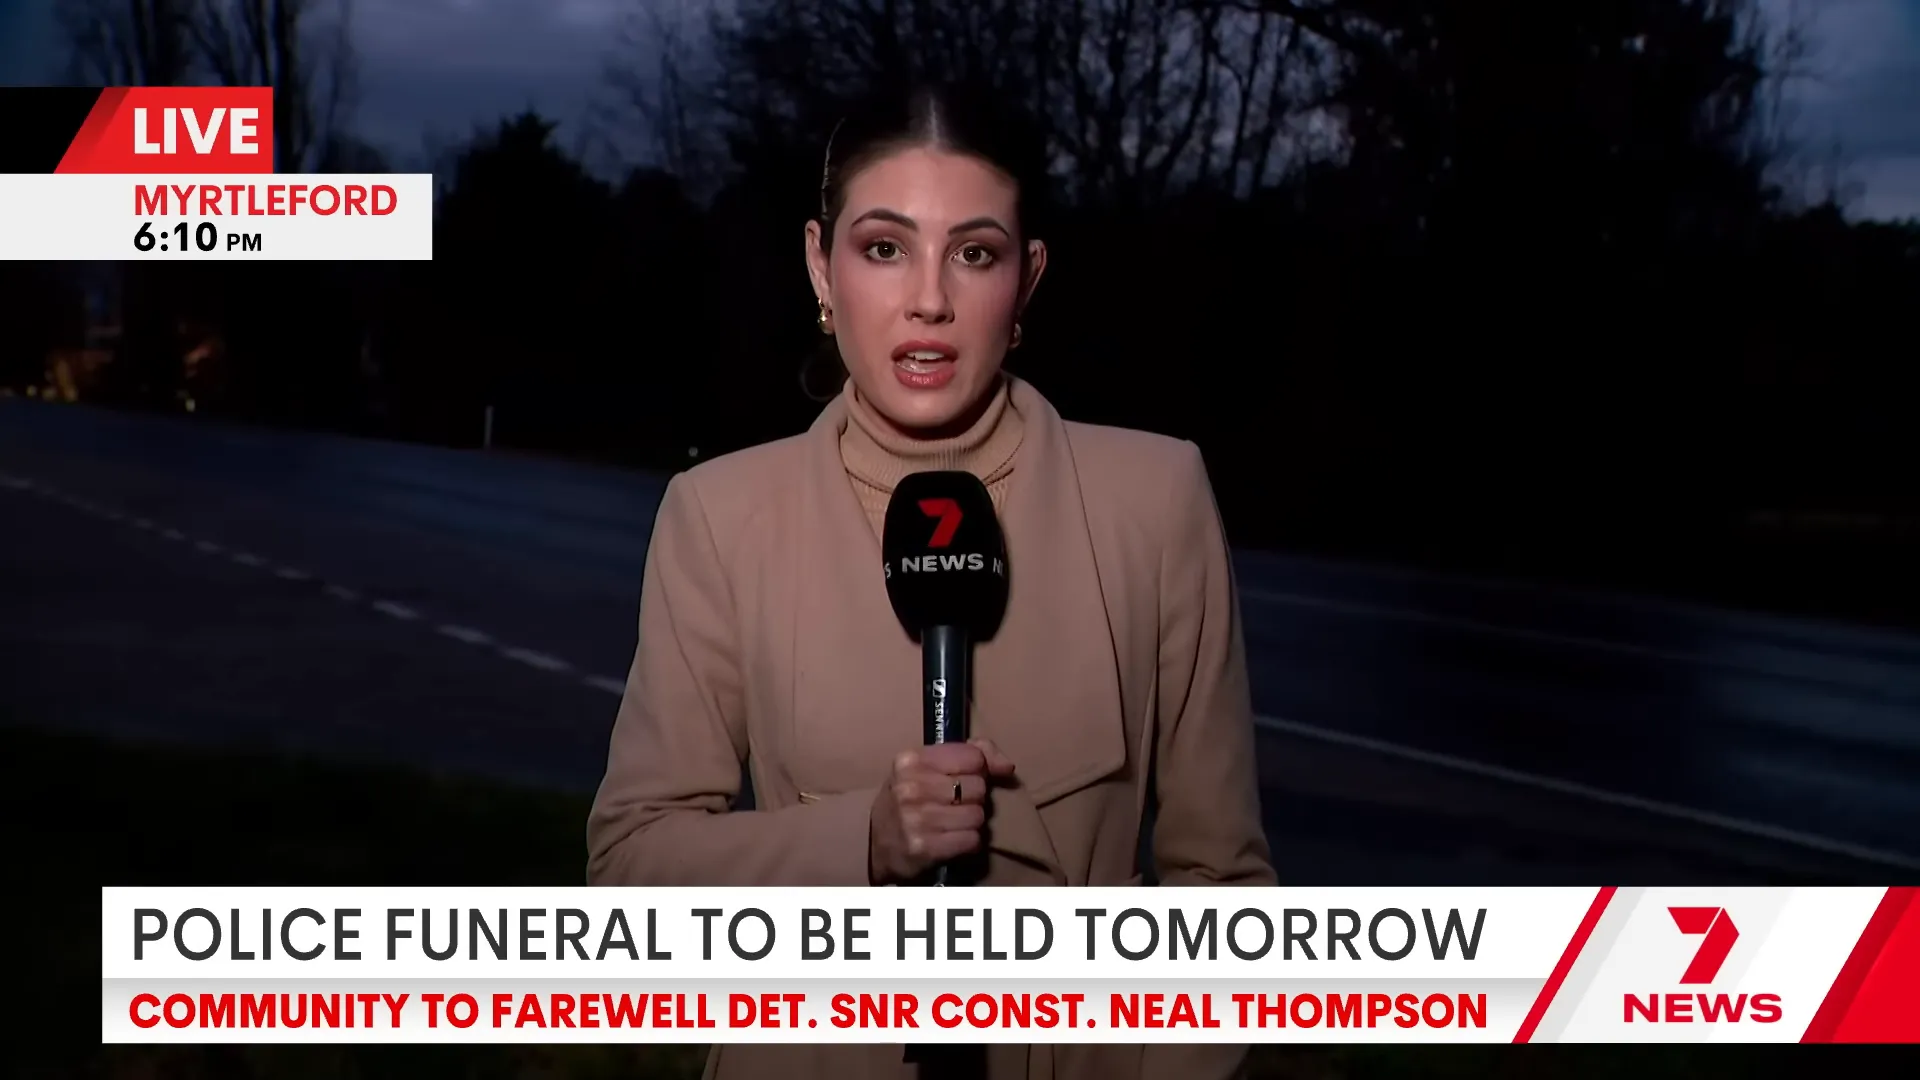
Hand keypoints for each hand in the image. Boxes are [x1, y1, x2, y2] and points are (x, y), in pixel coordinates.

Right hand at [868, 738, 1015, 884]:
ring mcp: (916, 818)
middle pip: (978, 787)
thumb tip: (1007, 767)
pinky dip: (968, 842)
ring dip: (971, 823)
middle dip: (973, 798)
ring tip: (952, 824)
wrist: (877, 846)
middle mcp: (911, 787)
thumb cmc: (908, 800)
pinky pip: (972, 840)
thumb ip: (971, 754)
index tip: (963, 779)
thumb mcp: (927, 768)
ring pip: (978, 815)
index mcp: (911, 760)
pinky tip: (952, 840)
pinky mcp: (924, 847)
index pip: (973, 757)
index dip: (977, 770)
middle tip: (954, 805)